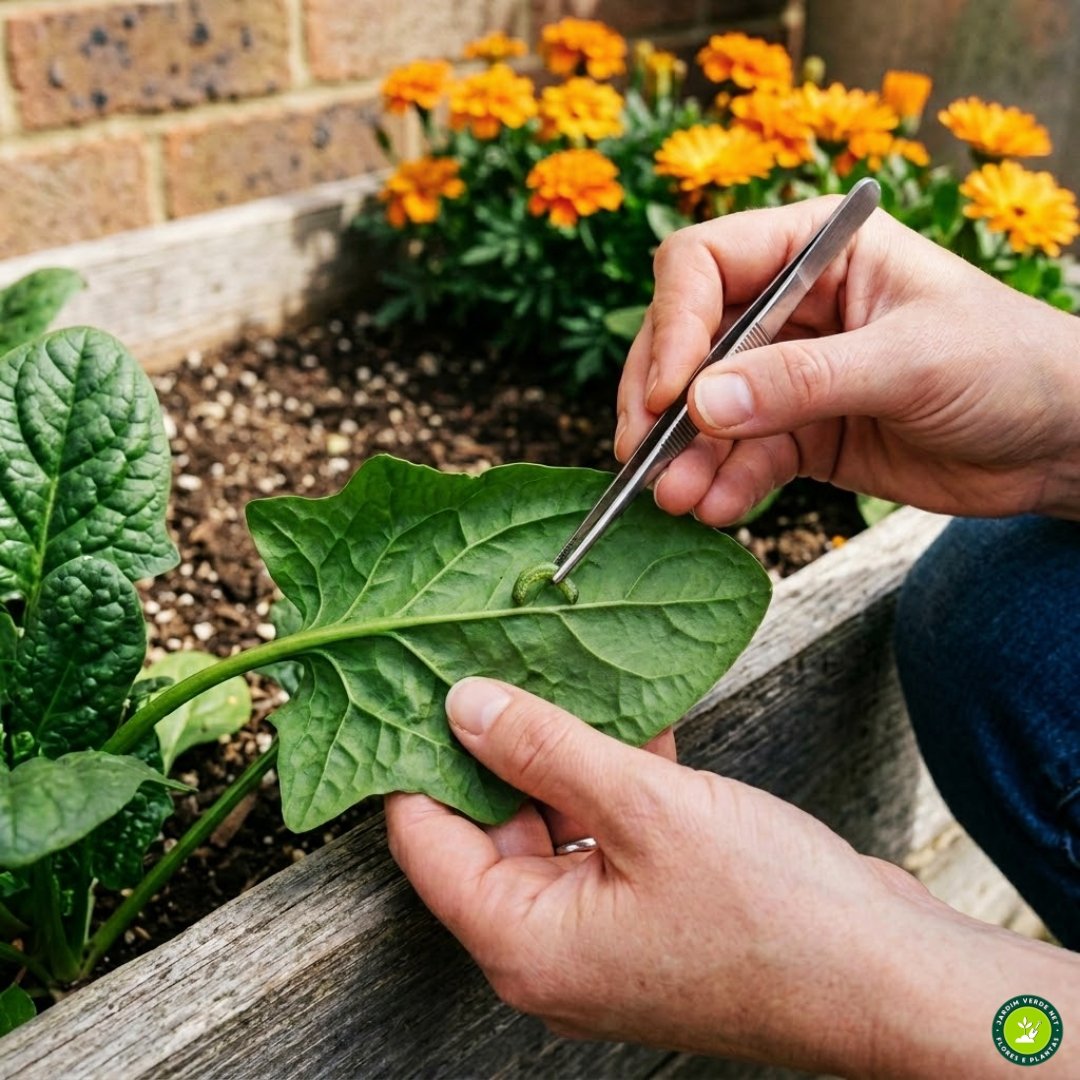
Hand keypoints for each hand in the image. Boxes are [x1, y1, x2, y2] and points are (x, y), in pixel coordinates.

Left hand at [387, 679, 1079, 1076]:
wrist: (891, 979)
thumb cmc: (776, 916)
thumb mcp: (644, 807)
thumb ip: (544, 748)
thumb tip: (464, 705)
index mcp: (525, 945)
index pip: (426, 843)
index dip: (420, 761)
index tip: (424, 689)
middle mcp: (552, 952)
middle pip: (488, 833)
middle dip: (501, 749)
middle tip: (506, 666)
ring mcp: (602, 938)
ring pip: (552, 829)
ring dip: (567, 759)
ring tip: (571, 681)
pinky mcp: (648, 917)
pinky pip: (605, 840)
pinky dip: (613, 785)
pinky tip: (638, 725)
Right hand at [616, 199, 1079, 523]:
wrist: (1060, 442)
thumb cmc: (1010, 366)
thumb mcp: (910, 362)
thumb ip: (804, 380)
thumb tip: (701, 405)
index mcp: (816, 251)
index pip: (706, 265)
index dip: (674, 325)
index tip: (674, 395)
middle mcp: (790, 307)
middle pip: (688, 341)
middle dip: (664, 401)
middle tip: (645, 456)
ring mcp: (788, 375)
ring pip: (706, 410)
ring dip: (684, 456)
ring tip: (675, 499)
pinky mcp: (799, 434)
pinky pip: (741, 457)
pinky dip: (723, 483)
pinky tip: (717, 509)